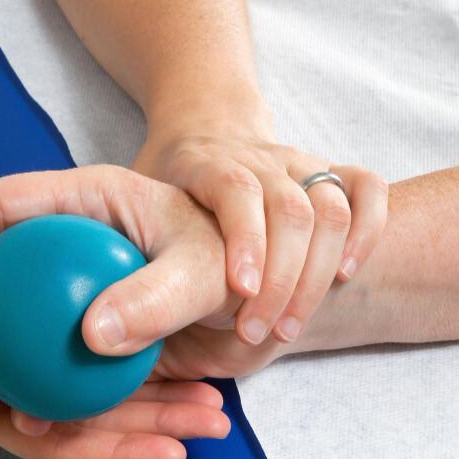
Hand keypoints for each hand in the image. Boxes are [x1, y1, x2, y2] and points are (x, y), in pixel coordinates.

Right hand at [0, 165, 240, 458]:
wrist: (263, 304)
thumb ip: (155, 297)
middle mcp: (67, 244)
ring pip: (13, 327)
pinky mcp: (87, 334)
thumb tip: (91, 335)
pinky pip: (52, 366)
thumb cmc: (241, 265)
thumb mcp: (205, 273)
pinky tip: (42, 425)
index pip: (1, 204)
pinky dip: (49, 396)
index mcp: (83, 202)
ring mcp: (72, 292)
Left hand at [133, 119, 388, 345]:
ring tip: (291, 325)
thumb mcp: (123, 199)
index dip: (244, 238)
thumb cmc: (163, 180)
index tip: (240, 290)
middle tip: (257, 333)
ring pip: (332, 206)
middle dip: (282, 279)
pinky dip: (367, 231)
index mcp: (205, 162)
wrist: (206, 125)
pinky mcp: (327, 171)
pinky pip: (367, 190)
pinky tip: (344, 273)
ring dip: (318, 273)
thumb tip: (91, 328)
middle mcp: (258, 157)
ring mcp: (298, 162)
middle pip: (291, 207)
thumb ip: (110, 249)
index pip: (235, 188)